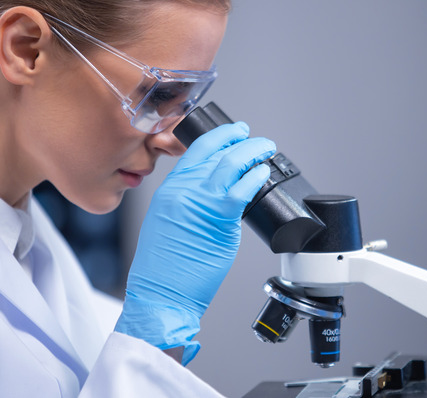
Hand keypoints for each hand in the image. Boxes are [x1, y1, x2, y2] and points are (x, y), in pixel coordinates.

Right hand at [115, 122, 274, 363]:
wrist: (160, 294)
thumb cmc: (163, 269)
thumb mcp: (166, 224)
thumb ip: (187, 203)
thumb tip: (215, 193)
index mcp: (169, 191)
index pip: (195, 151)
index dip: (218, 137)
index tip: (232, 132)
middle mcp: (182, 191)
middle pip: (215, 151)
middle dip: (239, 139)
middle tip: (254, 138)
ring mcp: (200, 203)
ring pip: (231, 163)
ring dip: (253, 152)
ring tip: (266, 149)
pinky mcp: (218, 220)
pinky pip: (242, 190)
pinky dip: (256, 177)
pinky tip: (264, 173)